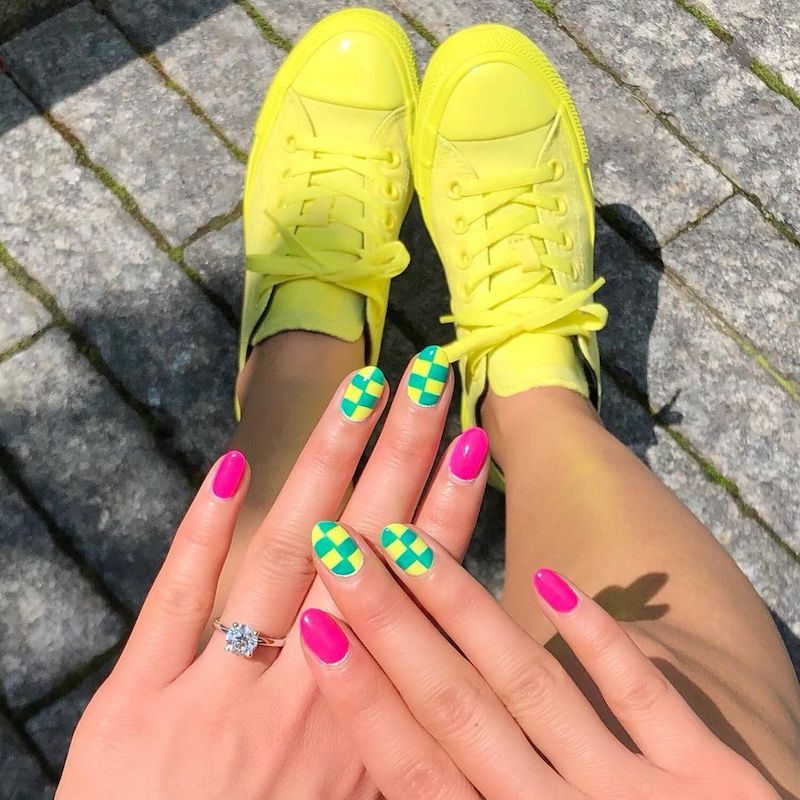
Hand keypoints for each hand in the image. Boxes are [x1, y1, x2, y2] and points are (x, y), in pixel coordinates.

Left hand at [57, 357, 487, 798]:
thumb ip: (393, 736)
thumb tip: (440, 671)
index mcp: (364, 728)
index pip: (420, 594)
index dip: (448, 511)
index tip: (471, 441)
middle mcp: (303, 696)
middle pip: (364, 549)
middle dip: (401, 456)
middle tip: (429, 379)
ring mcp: (215, 692)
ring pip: (282, 555)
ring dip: (325, 465)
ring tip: (361, 390)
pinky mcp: (135, 702)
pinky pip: (174, 599)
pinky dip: (201, 530)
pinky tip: (233, 463)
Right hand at [301, 523, 781, 799]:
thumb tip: (386, 756)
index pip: (413, 766)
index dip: (361, 696)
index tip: (315, 628)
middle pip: (456, 709)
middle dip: (392, 626)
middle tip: (343, 551)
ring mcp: (637, 796)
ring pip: (530, 687)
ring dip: (467, 612)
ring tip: (414, 544)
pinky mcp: (715, 781)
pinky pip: (647, 698)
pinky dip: (600, 641)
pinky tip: (554, 583)